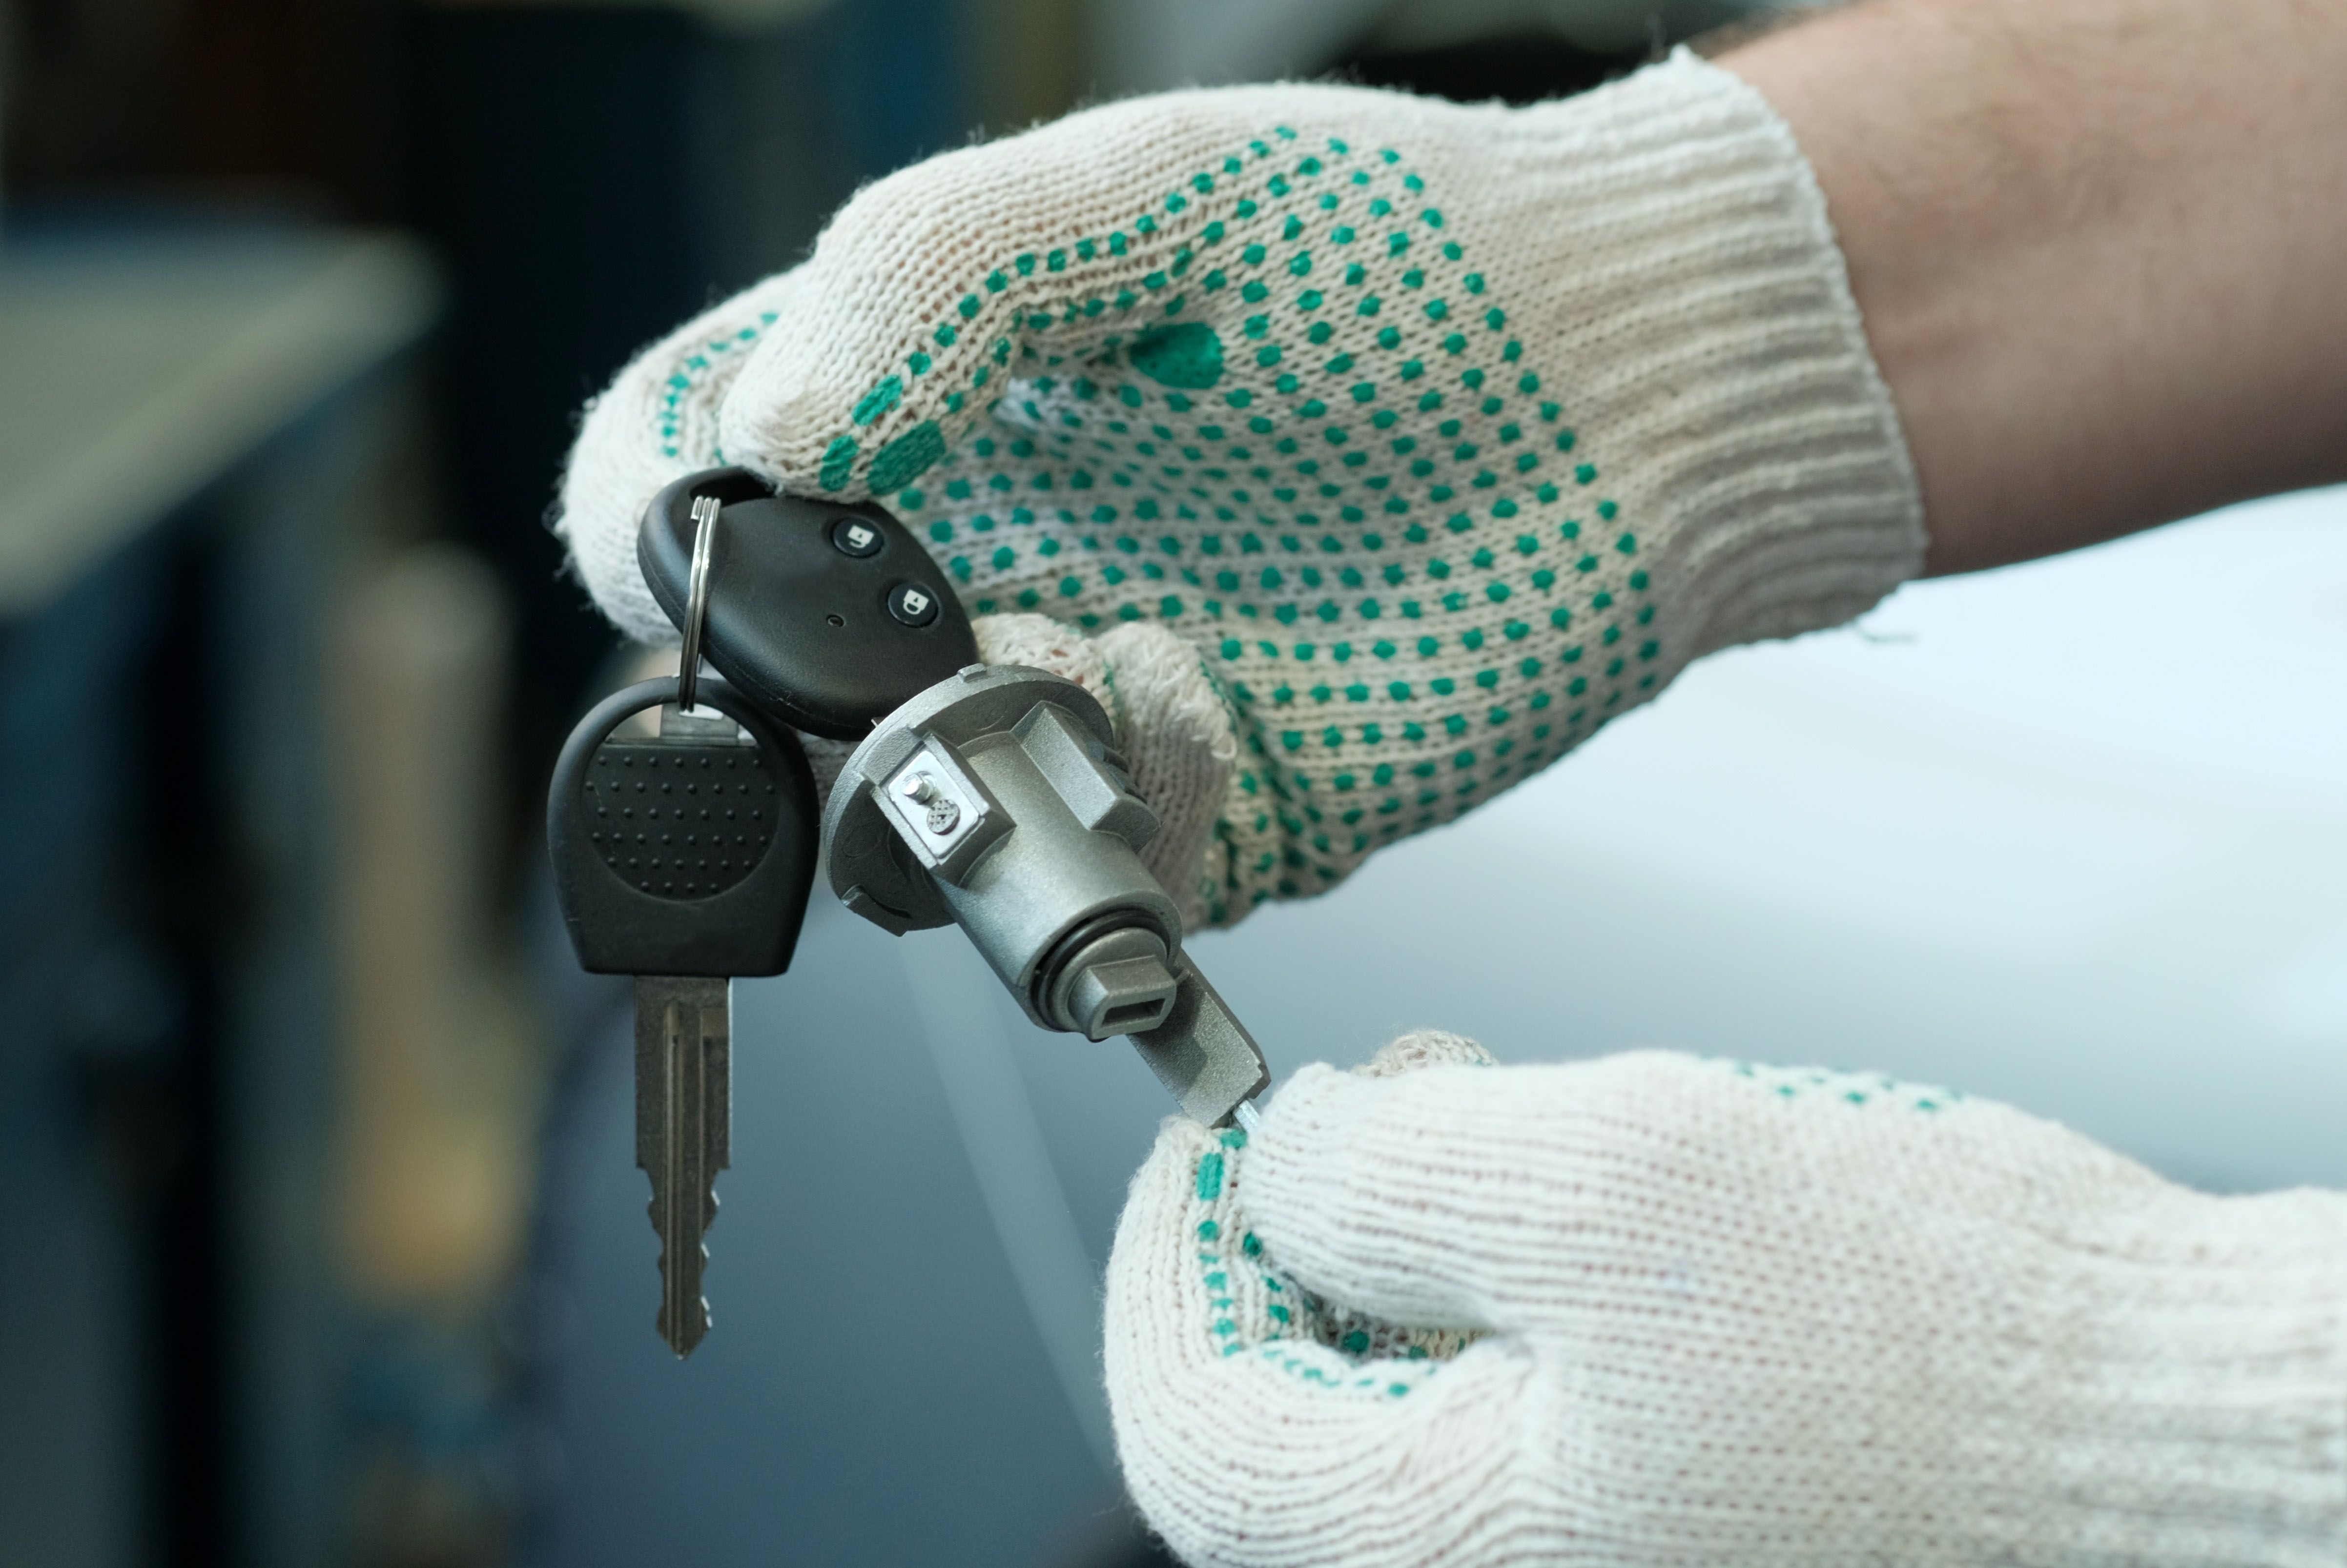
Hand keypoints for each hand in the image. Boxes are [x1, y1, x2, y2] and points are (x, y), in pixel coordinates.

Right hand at [559, 53, 1921, 926]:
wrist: (1634, 377)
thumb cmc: (1399, 250)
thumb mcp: (1154, 189)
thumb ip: (937, 274)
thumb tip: (767, 433)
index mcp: (912, 406)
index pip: (684, 481)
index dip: (651, 524)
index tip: (713, 533)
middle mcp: (971, 571)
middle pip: (770, 705)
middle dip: (817, 692)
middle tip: (956, 608)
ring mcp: (1084, 705)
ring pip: (910, 834)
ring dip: (968, 762)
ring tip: (1117, 644)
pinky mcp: (1215, 812)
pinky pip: (1100, 891)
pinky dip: (1124, 821)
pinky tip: (1218, 694)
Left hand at [1104, 1037, 2346, 1565]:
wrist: (2157, 1413)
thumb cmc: (1933, 1327)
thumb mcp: (1611, 1181)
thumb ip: (1393, 1173)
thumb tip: (1278, 1159)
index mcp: (1455, 1552)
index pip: (1191, 1427)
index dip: (1173, 1253)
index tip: (1209, 1130)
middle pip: (1286, 1407)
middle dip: (1302, 1227)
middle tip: (1368, 1099)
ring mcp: (1592, 1541)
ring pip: (1398, 1384)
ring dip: (1408, 1233)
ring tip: (1484, 1113)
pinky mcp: (1663, 1493)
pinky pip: (1514, 1388)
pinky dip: (1504, 1271)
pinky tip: (1571, 1187)